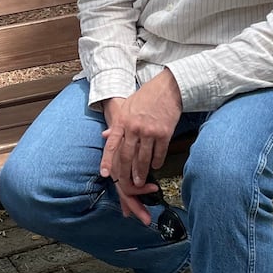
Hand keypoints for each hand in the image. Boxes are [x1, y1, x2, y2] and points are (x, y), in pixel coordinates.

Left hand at [99, 69, 182, 222]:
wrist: (168, 88)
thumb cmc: (146, 96)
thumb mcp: (127, 106)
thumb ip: (117, 123)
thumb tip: (105, 136)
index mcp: (123, 120)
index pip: (112, 144)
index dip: (107, 160)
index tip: (105, 174)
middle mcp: (134, 127)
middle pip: (127, 156)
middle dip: (126, 173)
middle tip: (126, 184)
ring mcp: (149, 131)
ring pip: (143, 159)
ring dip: (141, 173)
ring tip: (140, 182)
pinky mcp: (164, 134)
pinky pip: (159, 154)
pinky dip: (157, 162)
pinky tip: (155, 166)